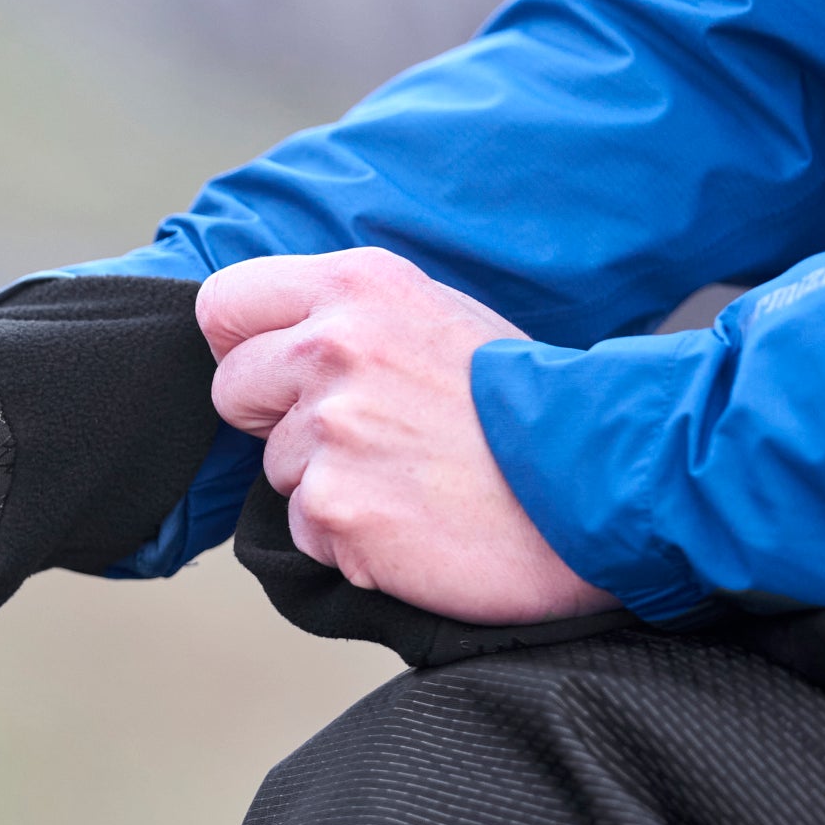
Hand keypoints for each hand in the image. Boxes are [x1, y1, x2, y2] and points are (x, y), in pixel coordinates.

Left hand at [199, 247, 616, 626]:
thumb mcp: (437, 319)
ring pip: (275, 468)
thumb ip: (349, 319)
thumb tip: (270, 337)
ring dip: (328, 484)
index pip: (225, 303)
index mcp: (357, 286)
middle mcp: (334, 346)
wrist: (599, 486)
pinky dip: (350, 539)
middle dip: (276, 420)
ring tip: (413, 479)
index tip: (274, 372)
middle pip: (233, 390)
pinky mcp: (335, 506)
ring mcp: (331, 429)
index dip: (243, 345)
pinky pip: (306, 530)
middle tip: (364, 437)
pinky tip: (415, 522)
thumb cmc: (520, 407)